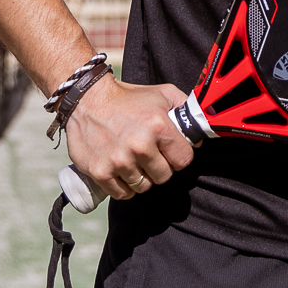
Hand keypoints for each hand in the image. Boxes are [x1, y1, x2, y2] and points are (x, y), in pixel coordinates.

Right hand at [64, 75, 195, 200]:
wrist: (87, 99)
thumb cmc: (128, 98)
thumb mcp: (162, 93)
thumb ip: (185, 109)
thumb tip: (200, 135)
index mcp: (159, 127)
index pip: (184, 160)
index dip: (178, 156)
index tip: (169, 151)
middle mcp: (140, 146)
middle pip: (164, 177)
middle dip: (160, 168)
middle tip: (149, 156)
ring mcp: (119, 161)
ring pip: (143, 186)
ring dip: (141, 177)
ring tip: (133, 160)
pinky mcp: (100, 172)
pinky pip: (122, 194)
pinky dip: (124, 187)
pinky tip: (122, 172)